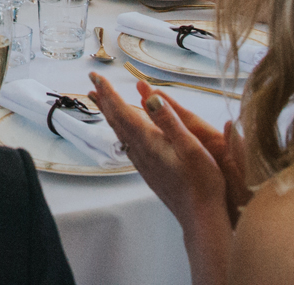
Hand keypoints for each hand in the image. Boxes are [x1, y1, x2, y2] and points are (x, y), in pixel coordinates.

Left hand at [89, 74, 238, 244]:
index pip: (122, 111)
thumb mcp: (190, 145)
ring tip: (102, 102)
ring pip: (120, 132)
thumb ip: (169, 120)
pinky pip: (128, 142)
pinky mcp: (149, 171)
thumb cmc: (201, 182)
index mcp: (149, 141)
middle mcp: (140, 151)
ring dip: (110, 114)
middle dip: (104, 99)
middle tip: (93, 82)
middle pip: (116, 120)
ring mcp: (143, 163)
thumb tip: (149, 95)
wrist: (200, 217)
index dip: (108, 92)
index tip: (95, 75)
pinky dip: (122, 128)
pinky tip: (125, 131)